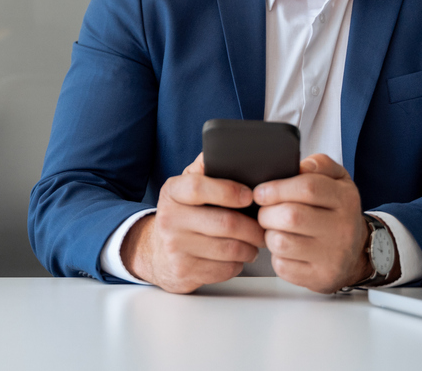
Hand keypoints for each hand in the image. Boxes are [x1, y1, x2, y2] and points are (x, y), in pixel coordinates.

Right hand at [121, 153, 265, 293]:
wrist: (155, 252)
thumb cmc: (181, 215)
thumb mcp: (185, 187)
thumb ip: (204, 169)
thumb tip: (227, 150)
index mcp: (172, 192)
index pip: (198, 187)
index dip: (228, 191)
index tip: (249, 196)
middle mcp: (170, 219)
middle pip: (224, 223)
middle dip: (253, 227)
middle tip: (265, 225)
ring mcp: (175, 248)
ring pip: (229, 249)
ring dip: (250, 247)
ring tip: (255, 241)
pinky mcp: (185, 272)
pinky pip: (225, 269)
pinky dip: (238, 263)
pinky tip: (237, 256)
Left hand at [252, 154, 373, 292]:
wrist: (357, 253)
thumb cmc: (338, 212)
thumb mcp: (337, 180)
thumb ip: (319, 165)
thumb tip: (301, 166)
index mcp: (345, 199)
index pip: (308, 188)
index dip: (277, 188)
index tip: (261, 191)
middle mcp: (342, 229)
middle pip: (291, 216)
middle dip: (267, 212)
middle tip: (265, 211)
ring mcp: (332, 256)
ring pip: (282, 242)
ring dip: (269, 234)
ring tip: (276, 229)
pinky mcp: (319, 277)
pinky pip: (282, 265)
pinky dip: (276, 255)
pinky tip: (286, 248)